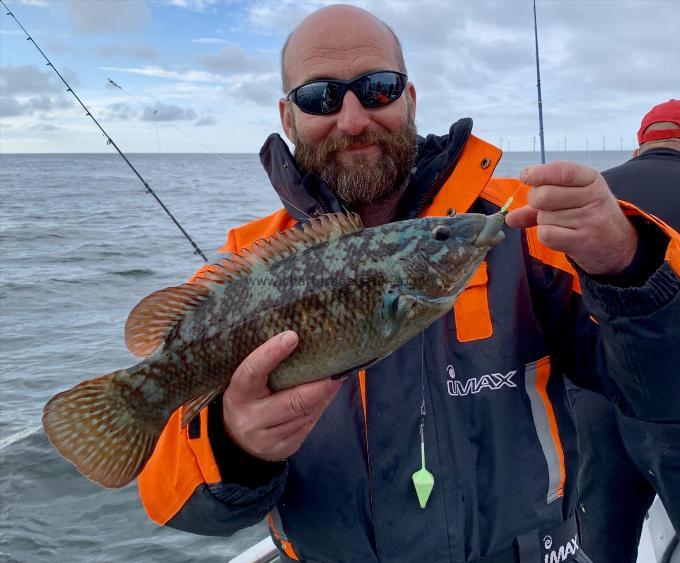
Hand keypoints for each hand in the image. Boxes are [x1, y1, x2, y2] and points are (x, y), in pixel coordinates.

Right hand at [222, 331, 343, 461]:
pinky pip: (307, 426)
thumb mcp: (248, 384)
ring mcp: (265, 437)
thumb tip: (297, 341)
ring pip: (304, 414)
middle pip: (292, 400)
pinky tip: (326, 397)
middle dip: (319, 386)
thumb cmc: (248, 400)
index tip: (292, 337)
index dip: (270, 354)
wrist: (237, 443)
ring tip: (337, 379)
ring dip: (324, 396)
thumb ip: (266, 368)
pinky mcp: (281, 449)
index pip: (252, 371)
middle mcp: (250, 418)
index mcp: (238, 394)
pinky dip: (319, 409)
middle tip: (338, 369)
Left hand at [505, 161, 637, 274]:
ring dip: (545, 222)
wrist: (618, 245)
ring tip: (564, 224)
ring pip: (543, 217)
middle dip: (536, 202)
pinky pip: (546, 234)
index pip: (562, 170)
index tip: (526, 176)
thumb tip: (510, 217)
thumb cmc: (589, 216)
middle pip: (544, 195)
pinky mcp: (583, 241)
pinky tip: (562, 236)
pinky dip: (547, 236)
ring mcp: (590, 219)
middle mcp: (594, 196)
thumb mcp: (574, 199)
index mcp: (592, 179)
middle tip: (545, 208)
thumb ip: (541, 204)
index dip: (539, 173)